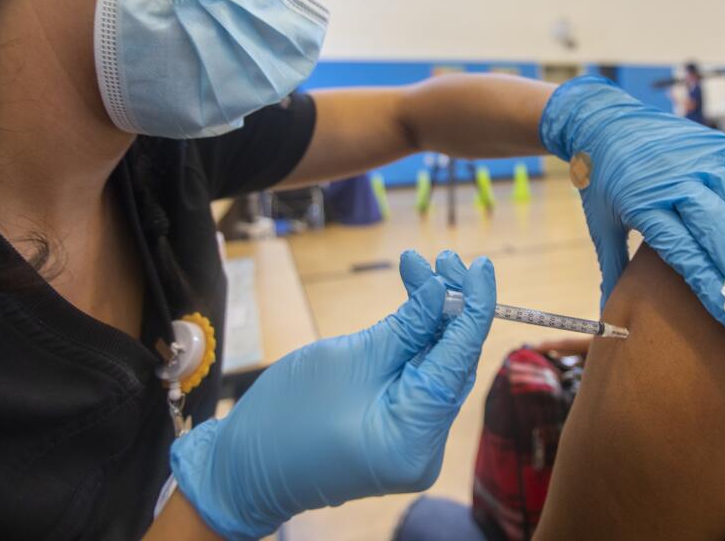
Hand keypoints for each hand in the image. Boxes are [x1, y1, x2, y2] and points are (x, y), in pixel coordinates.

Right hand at [170, 250, 495, 539]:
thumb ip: (406, 326)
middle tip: (441, 258)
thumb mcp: (351, 359)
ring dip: (432, 316)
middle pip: (454, 361)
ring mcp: (414, 439)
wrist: (243, 466)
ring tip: (420, 267)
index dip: (476, 306)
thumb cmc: (286, 418)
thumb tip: (444, 290)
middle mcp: (426, 444)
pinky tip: (412, 299)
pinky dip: (416, 339)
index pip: (461, 359)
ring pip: (438, 364)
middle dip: (450, 305)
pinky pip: (419, 376)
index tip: (481, 265)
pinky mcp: (400, 428)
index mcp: (416, 437)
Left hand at [540, 76, 724, 335]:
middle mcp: (677, 181)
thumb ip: (613, 271)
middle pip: (721, 234)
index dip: (713, 290)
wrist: (602, 119)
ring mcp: (702, 160)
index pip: (686, 254)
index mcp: (644, 205)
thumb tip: (609, 329)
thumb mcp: (600, 225)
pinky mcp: (720, 144)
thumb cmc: (603, 180)